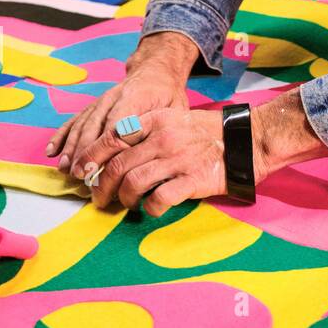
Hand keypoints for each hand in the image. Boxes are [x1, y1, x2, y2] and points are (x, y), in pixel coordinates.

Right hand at [45, 31, 200, 177]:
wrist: (155, 71)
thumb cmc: (168, 96)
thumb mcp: (176, 109)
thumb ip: (164, 129)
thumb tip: (155, 158)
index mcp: (136, 99)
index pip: (118, 126)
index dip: (107, 149)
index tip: (99, 168)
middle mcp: (113, 98)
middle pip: (95, 127)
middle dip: (86, 153)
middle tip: (80, 176)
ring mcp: (100, 101)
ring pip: (82, 125)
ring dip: (72, 148)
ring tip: (65, 169)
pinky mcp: (93, 106)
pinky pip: (74, 120)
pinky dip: (61, 135)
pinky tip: (52, 151)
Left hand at [80, 88, 327, 215]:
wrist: (246, 141)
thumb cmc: (207, 132)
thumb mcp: (173, 118)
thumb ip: (145, 131)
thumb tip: (112, 154)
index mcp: (156, 120)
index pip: (112, 137)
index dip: (91, 157)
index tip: (82, 171)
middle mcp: (163, 138)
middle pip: (117, 165)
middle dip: (102, 186)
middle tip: (99, 198)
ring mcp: (177, 159)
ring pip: (133, 182)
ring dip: (123, 198)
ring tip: (124, 204)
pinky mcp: (192, 181)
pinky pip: (159, 198)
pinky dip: (150, 207)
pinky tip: (151, 208)